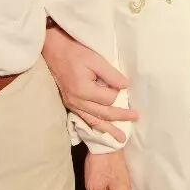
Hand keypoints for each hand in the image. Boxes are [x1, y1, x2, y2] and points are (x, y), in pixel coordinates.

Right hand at [43, 24, 138, 142]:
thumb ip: (111, 74)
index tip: (125, 86)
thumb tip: (125, 86)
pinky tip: (103, 131)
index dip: (119, 94)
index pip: (109, 99)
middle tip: (135, 118)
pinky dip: (95, 127)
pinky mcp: (69, 104)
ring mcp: (72, 104)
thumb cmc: (75, 52)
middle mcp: (76, 101)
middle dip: (120, 118)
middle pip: (103, 114)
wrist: (53, 51)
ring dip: (108, 130)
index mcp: (83, 90)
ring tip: (120, 139)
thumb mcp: (95, 59)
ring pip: (93, 121)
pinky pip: (84, 119)